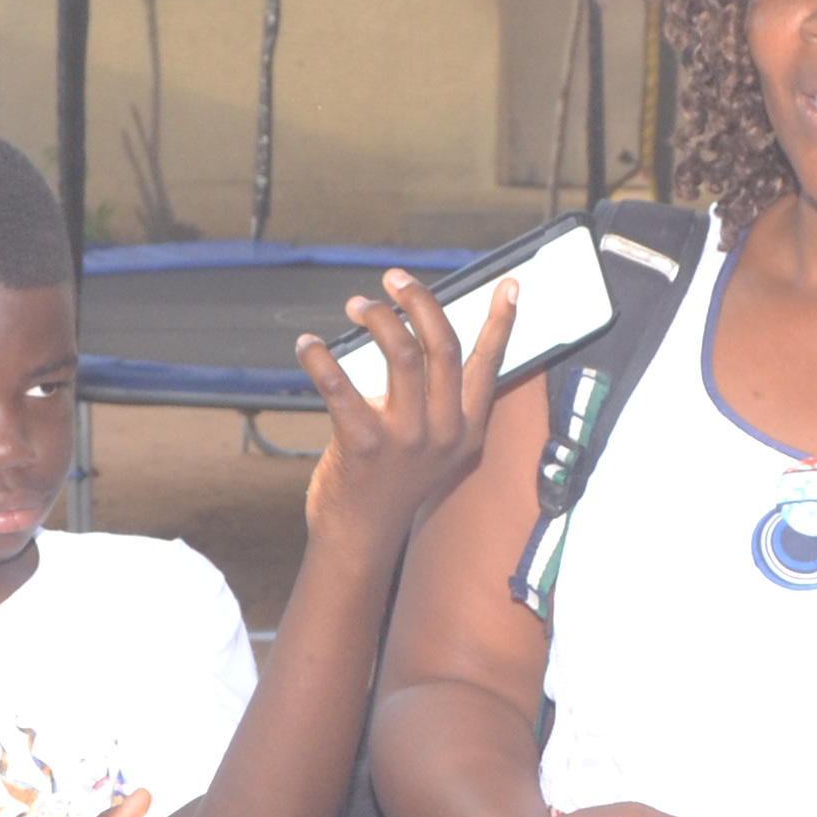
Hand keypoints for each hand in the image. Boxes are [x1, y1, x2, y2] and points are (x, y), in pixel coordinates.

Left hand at [297, 265, 513, 554]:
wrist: (361, 537)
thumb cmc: (392, 482)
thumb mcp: (434, 446)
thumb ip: (437, 401)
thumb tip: (417, 338)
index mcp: (467, 428)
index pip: (488, 364)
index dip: (500, 322)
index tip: (508, 286)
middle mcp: (444, 431)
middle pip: (441, 345)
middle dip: (418, 301)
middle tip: (394, 279)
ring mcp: (406, 438)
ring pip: (400, 352)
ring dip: (375, 317)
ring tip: (355, 305)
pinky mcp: (364, 444)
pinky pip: (340, 385)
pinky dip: (319, 357)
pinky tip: (307, 345)